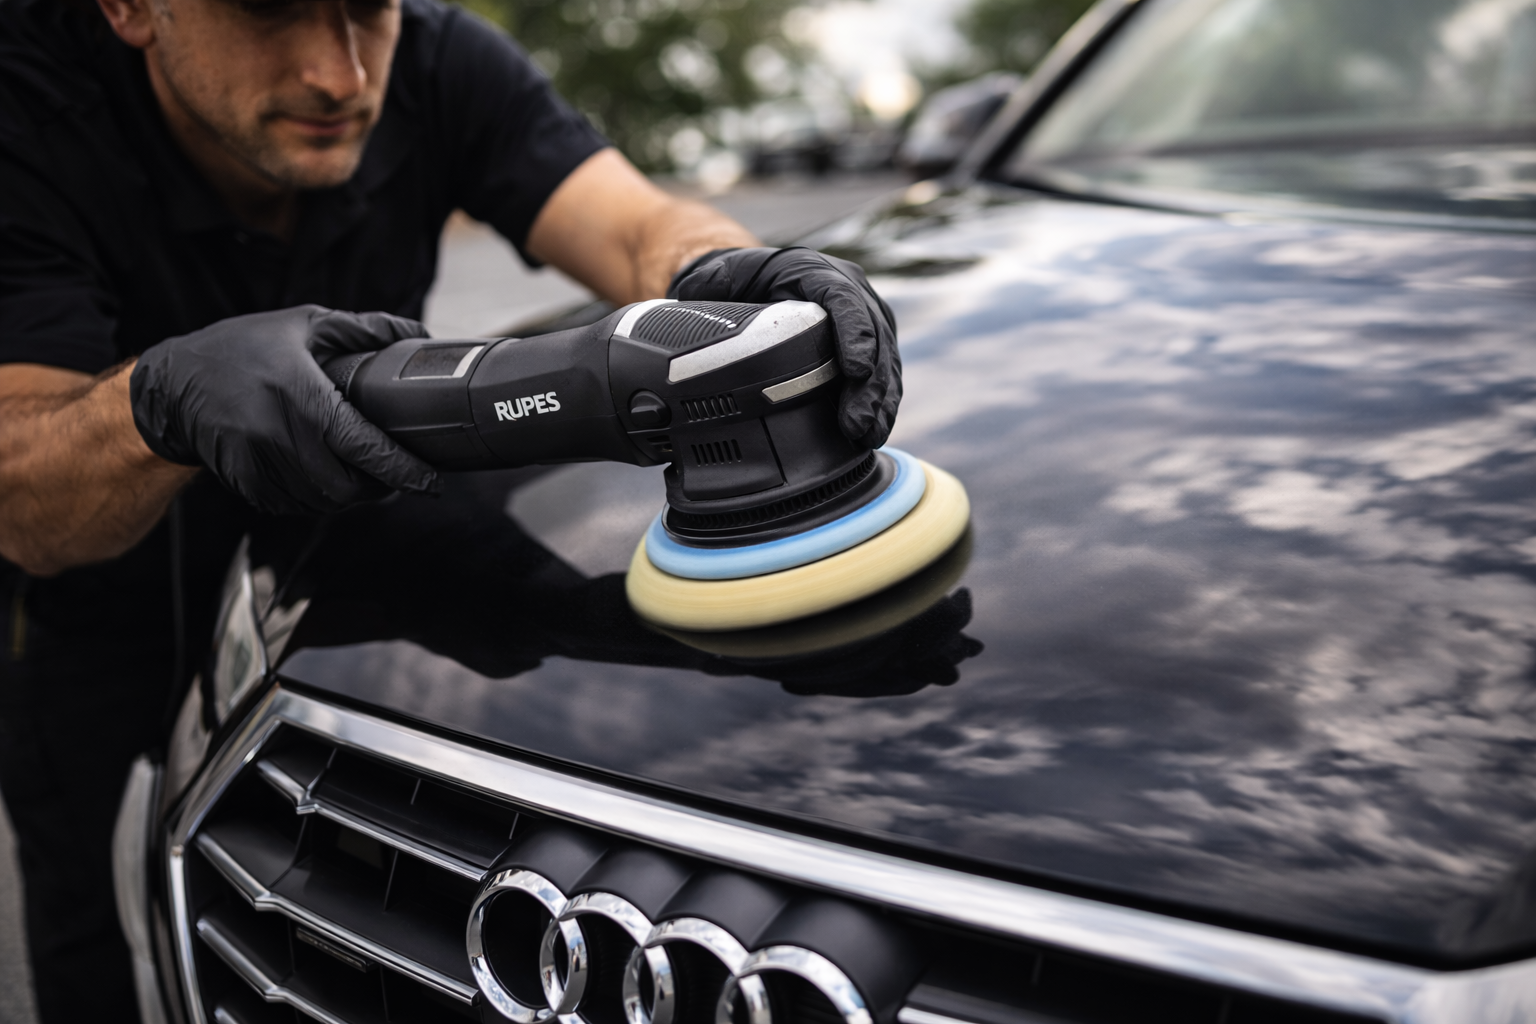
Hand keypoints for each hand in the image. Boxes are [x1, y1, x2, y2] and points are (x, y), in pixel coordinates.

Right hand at [130, 306, 439, 514]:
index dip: (405, 471)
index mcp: (303, 397)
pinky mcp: (245, 483)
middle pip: (349, 488)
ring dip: (348, 497)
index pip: (368, 449)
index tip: (431, 480)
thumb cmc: (240, 348)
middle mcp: (281, 435)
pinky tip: (322, 478)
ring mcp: (260, 464)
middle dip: (379, 488)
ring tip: (360, 477)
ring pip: (323, 503)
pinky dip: (315, 499)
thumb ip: (363, 329)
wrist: (171, 383)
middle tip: (394, 476)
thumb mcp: (303, 325)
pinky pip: (294, 505)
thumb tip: (415, 331)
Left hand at [668, 247, 901, 448]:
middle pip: (873, 335)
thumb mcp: (717, 275)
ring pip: (885, 357)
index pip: (843, 299)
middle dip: (870, 384)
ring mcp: (861, 315)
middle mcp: (847, 288)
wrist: (747, 280)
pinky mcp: (865, 342)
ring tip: (869, 436)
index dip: (855, 335)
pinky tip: (874, 431)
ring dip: (880, 400)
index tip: (855, 370)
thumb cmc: (734, 280)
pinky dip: (880, 402)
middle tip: (858, 424)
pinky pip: (882, 371)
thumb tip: (699, 300)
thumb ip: (711, 285)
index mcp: (813, 270)